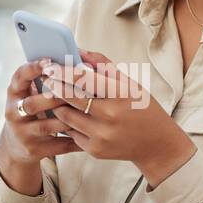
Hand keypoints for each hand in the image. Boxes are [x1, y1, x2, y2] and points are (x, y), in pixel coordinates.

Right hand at [0, 57, 82, 194]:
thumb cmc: (36, 109)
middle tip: (75, 90)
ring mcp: (22, 133)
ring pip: (46, 126)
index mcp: (15, 92)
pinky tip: (90, 134)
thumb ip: (49, 77)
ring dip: (67, 119)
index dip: (32, 68)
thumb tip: (77, 58)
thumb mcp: (33, 92)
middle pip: (32, 104)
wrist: (19, 144)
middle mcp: (14, 112)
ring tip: (87, 113)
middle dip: (55, 97)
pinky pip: (57, 145)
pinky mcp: (32, 149)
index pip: (19, 77)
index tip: (49, 62)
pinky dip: (74, 140)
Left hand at [40, 49, 195, 187]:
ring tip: (55, 96)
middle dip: (54, 86)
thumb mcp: (130, 83)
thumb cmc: (142, 108)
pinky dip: (68, 123)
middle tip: (46, 79)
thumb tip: (78, 52)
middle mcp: (110, 116)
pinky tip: (70, 116)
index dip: (63, 71)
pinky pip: (71, 132)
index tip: (50, 66)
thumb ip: (104, 65)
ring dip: (58, 105)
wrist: (156, 145)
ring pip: (65, 116)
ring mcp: (101, 136)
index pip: (84, 79)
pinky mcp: (95, 150)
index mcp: (121, 94)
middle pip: (70, 97)